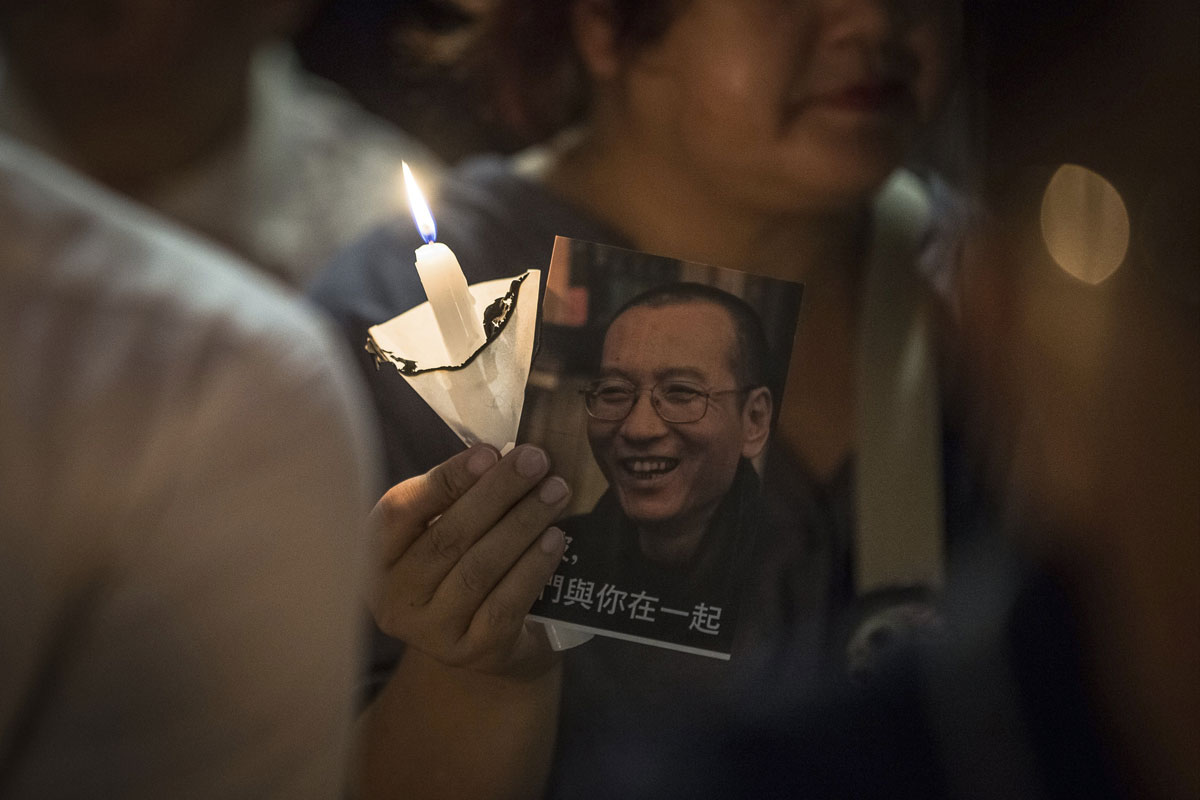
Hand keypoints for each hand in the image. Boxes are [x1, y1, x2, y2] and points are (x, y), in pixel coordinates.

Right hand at [369, 444, 570, 678]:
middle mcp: (393, 598)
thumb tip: (506, 457)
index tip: (489, 453)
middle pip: (446, 537)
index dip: (446, 479)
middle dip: (497, 493)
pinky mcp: (473, 652)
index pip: (400, 511)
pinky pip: (506, 604)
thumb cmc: (459, 565)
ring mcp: (431, 632)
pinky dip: (533, 567)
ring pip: (478, 569)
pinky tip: (555, 539)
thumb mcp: (444, 528)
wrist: (482, 639)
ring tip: (554, 492)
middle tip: (536, 460)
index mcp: (375, 556)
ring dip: (521, 524)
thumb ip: (459, 496)